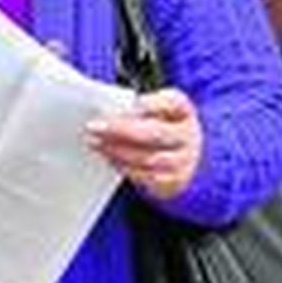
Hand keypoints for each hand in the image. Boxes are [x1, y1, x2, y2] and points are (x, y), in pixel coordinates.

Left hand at [87, 88, 202, 200]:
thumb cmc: (160, 125)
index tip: (133, 103)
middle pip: (156, 133)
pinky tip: (108, 158)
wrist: (183, 155)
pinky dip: (125, 167)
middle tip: (94, 126)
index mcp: (182, 109)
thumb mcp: (155, 110)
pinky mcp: (174, 180)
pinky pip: (147, 177)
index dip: (153, 103)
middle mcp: (187, 134)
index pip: (172, 102)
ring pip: (149, 158)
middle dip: (121, 130)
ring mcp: (184, 159)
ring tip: (95, 143)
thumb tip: (105, 110)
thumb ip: (136, 107)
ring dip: (117, 151)